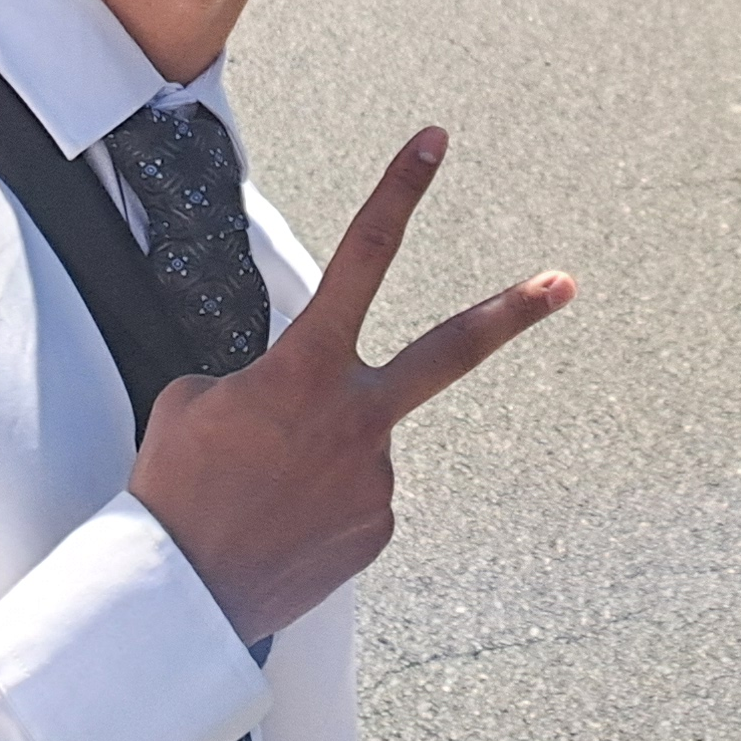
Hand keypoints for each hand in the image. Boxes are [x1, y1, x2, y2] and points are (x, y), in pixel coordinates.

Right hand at [122, 128, 570, 642]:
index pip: (363, 257)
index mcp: (306, 368)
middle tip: (565, 282)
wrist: (175, 598)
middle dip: (514, 312)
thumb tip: (292, 400)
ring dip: (317, 458)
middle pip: (452, 350)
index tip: (433, 141)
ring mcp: (377, 477)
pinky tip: (279, 527)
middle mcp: (358, 417)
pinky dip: (318, 503)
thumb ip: (259, 378)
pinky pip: (354, 496)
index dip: (399, 191)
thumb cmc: (176, 490)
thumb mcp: (194, 401)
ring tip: (259, 496)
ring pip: (358, 443)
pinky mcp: (379, 527)